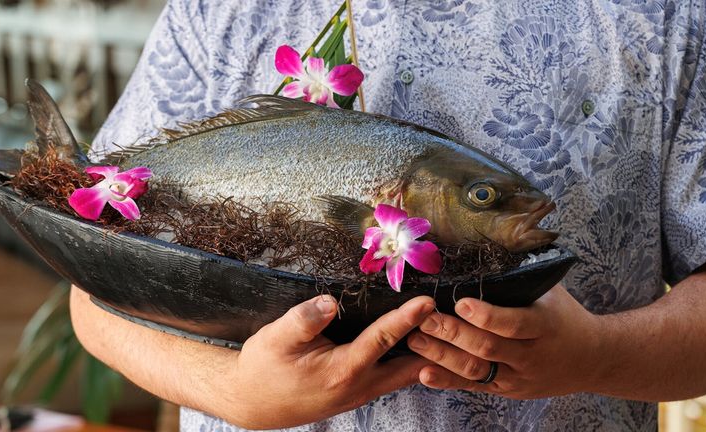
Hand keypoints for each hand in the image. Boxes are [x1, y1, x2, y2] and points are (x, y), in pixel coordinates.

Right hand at [224, 295, 434, 428]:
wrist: (251, 402)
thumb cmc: (262, 368)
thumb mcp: (275, 338)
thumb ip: (304, 319)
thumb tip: (331, 301)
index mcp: (341, 370)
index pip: (383, 340)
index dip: (407, 319)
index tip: (429, 302)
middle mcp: (357, 387)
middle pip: (409, 368)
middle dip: (433, 347)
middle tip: (454, 321)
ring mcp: (359, 395)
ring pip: (403, 377)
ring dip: (425, 357)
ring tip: (444, 332)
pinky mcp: (355, 395)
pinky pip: (392, 379)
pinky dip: (409, 364)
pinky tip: (416, 348)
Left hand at [406, 284, 603, 398]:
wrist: (591, 358)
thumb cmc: (564, 316)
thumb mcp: (550, 293)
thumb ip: (521, 276)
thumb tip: (489, 243)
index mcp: (544, 325)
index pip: (514, 323)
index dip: (486, 315)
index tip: (461, 302)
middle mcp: (531, 354)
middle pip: (487, 347)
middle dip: (452, 333)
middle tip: (424, 319)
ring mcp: (518, 376)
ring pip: (476, 370)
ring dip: (442, 356)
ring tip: (415, 341)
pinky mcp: (506, 389)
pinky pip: (473, 386)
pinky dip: (447, 380)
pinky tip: (424, 372)